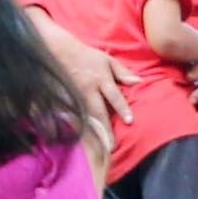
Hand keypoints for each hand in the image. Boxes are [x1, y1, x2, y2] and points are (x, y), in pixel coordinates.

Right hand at [26, 9, 129, 143]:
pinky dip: (75, 127)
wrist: (58, 51)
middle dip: (105, 129)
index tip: (130, 121)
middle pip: (98, 111)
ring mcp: (74, 95)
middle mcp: (88, 89)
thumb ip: (122, 73)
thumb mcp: (107, 60)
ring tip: (97, 148)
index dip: (122, 109)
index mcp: (101, 79)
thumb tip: (139, 82)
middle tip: (111, 146)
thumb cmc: (86, 56)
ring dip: (91, 132)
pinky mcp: (63, 99)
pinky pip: (70, 115)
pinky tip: (80, 139)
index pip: (114, 96)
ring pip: (84, 116)